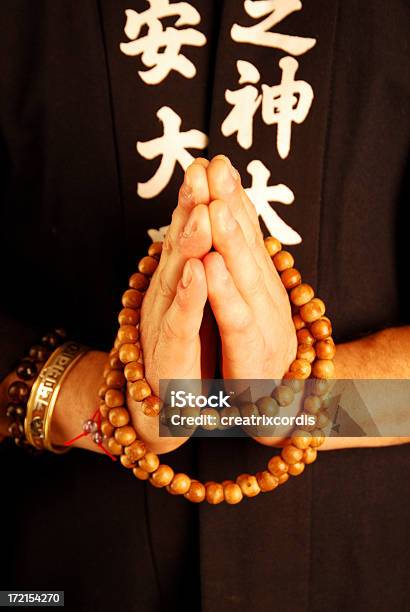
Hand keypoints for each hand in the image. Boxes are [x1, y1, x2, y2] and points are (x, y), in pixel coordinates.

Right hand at [129, 159, 216, 452]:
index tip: (212, 163)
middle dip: (191, 205)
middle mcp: (167, 296)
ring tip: (203, 209)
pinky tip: (198, 271)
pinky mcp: (170, 356)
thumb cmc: (184, 351)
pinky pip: (181, 322)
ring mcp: (165, 323)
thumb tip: (207, 221)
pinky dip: (189, 296)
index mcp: (179, 282)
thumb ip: (197, 264)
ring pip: (178, 277)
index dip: (199, 198)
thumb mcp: (194, 301)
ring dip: (191, 242)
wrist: (164, 408)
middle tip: (202, 168)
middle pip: (181, 245)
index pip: (190, 235)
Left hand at [203, 155, 296, 379]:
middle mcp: (264, 297)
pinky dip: (222, 293)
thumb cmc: (251, 351)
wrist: (270, 407)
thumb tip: (229, 232)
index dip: (232, 198)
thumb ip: (241, 270)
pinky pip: (234, 320)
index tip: (217, 163)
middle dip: (230, 203)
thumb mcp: (247, 304)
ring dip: (229, 239)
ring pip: (243, 276)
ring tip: (215, 205)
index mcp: (258, 285)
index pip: (245, 235)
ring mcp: (260, 324)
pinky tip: (209, 267)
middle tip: (217, 166)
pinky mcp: (250, 354)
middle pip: (245, 245)